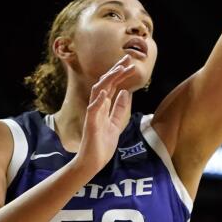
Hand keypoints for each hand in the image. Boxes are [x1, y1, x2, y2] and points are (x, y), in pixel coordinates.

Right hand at [76, 56, 134, 173]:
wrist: (92, 163)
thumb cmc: (102, 144)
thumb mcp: (116, 123)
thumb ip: (119, 108)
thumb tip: (126, 92)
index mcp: (104, 107)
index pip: (112, 86)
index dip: (120, 74)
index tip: (130, 64)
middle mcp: (97, 107)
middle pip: (105, 84)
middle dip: (116, 71)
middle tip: (126, 58)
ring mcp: (93, 115)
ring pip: (98, 92)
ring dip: (108, 80)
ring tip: (118, 70)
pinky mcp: (90, 125)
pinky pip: (93, 110)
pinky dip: (99, 100)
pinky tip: (106, 92)